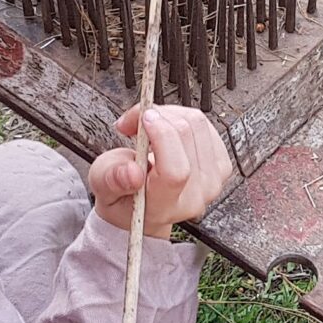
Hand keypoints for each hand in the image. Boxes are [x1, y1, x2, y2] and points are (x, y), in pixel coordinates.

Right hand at [89, 105, 235, 238]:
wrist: (144, 207)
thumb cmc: (124, 197)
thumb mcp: (102, 188)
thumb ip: (112, 179)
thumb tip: (131, 173)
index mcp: (164, 206)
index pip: (175, 170)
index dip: (161, 136)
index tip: (142, 119)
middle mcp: (194, 196)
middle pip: (186, 137)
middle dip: (155, 116)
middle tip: (131, 121)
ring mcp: (211, 181)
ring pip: (196, 124)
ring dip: (167, 114)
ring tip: (146, 126)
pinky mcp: (220, 165)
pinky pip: (205, 125)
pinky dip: (181, 117)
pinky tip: (165, 129)